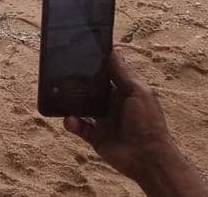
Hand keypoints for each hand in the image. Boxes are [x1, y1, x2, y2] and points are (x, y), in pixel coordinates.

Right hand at [63, 52, 207, 195]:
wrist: (148, 158)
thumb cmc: (148, 122)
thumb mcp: (137, 92)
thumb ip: (122, 72)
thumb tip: (113, 49)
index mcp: (124, 91)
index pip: (106, 74)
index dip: (95, 65)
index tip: (79, 53)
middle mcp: (112, 104)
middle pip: (91, 89)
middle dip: (78, 83)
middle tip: (61, 74)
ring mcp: (103, 121)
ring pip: (82, 108)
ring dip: (71, 103)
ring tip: (60, 96)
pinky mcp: (95, 136)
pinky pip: (79, 127)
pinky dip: (72, 123)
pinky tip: (69, 119)